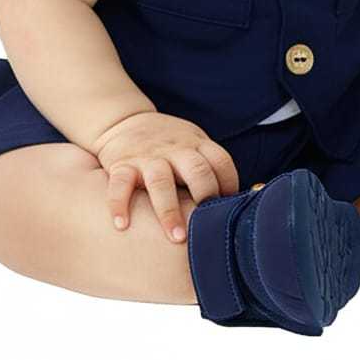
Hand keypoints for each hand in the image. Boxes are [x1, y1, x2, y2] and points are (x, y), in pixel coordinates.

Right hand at [90, 111, 240, 242]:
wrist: (124, 121)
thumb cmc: (167, 145)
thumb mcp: (193, 145)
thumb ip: (210, 168)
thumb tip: (240, 204)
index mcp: (196, 144)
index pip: (221, 161)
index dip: (230, 185)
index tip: (230, 211)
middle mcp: (175, 149)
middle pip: (196, 169)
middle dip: (205, 197)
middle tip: (209, 229)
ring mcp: (148, 156)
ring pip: (161, 180)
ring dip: (169, 209)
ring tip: (175, 238)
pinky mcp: (122, 164)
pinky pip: (120, 183)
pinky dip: (119, 204)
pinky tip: (122, 225)